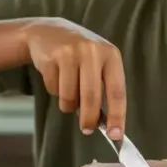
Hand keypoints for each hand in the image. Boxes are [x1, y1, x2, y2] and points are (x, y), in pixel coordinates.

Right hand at [25, 19, 125, 138]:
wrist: (49, 31)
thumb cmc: (79, 55)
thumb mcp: (97, 65)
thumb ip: (102, 90)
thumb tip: (103, 124)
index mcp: (111, 55)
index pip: (117, 91)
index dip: (117, 116)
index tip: (115, 135)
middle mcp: (92, 51)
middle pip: (92, 97)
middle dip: (89, 119)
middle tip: (86, 129)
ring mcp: (71, 52)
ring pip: (70, 97)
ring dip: (68, 104)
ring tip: (67, 92)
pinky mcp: (52, 57)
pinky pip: (54, 89)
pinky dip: (54, 91)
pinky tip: (56, 76)